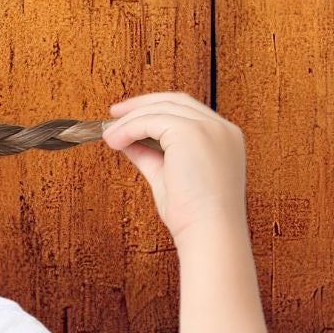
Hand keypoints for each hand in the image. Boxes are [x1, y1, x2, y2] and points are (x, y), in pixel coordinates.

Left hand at [99, 90, 247, 240]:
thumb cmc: (193, 215)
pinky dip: (130, 128)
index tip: (129, 117)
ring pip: (161, 109)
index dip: (156, 109)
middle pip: (175, 101)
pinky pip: (152, 120)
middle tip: (114, 115)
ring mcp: (209, 128)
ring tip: (109, 136)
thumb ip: (150, 155)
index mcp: (224, 138)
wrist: (209, 231)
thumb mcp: (168, 176)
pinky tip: (116, 141)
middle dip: (141, 105)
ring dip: (130, 120)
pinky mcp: (191, 132)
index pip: (187, 111)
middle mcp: (221, 128)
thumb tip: (127, 141)